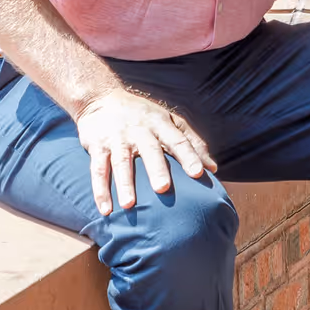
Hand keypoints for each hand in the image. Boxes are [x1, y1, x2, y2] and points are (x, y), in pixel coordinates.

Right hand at [75, 87, 215, 215]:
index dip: (189, 156)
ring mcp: (117, 138)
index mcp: (160, 124)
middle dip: (156, 169)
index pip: (178, 140)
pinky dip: (100, 190)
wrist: (101, 99)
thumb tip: (213, 168)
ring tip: (129, 205)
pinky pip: (97, 169)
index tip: (200, 173)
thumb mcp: (169, 121)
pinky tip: (106, 209)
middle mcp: (140, 130)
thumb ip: (191, 142)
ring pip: (121, 162)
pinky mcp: (97, 146)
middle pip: (150, 150)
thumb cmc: (143, 115)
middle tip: (164, 189)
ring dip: (125, 184)